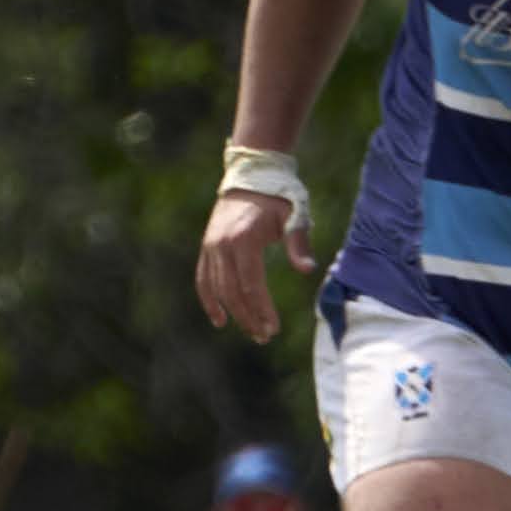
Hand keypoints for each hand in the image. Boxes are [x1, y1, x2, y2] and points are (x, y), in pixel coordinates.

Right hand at [195, 191, 313, 344]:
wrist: (254, 174)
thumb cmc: (280, 196)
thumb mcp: (296, 216)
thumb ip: (299, 244)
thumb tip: (308, 271)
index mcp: (244, 239)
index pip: (251, 285)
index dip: (261, 309)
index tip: (274, 328)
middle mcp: (221, 245)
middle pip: (232, 292)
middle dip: (249, 317)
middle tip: (265, 336)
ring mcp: (210, 246)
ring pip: (217, 289)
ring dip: (233, 313)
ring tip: (252, 332)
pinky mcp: (207, 246)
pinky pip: (203, 278)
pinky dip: (209, 299)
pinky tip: (220, 320)